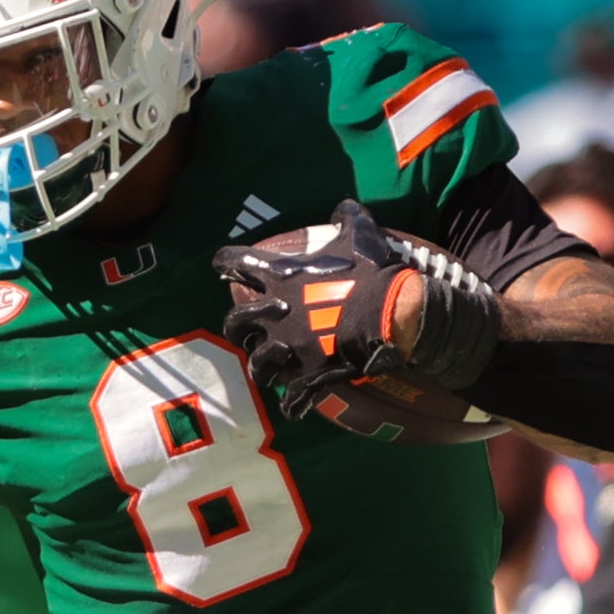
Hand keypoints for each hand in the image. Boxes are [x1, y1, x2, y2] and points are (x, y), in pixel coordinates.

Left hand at [215, 199, 501, 402]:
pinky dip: (292, 404)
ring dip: (260, 366)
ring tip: (267, 368)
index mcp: (280, 277)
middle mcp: (274, 313)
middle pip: (235, 322)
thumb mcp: (361, 235)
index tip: (222, 265)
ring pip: (256, 363)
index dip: (226, 262)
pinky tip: (295, 407)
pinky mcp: (306, 373)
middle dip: (236, 326)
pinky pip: (291, 397)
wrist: (391, 311)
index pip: (235, 262)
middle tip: (245, 329)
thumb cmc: (372, 272)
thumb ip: (347, 219)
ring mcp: (287, 346)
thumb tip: (344, 206)